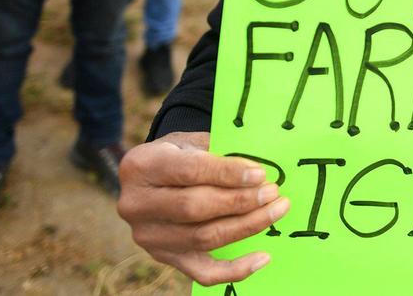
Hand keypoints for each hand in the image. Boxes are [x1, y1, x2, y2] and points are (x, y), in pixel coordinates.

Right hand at [118, 132, 289, 285]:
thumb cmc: (178, 154)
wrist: (149, 179)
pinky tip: (263, 257)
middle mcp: (137, 205)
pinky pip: (203, 272)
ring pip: (203, 238)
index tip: (260, 174)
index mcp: (143, 166)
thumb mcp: (190, 140)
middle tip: (273, 192)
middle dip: (240, 202)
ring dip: (246, 226)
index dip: (227, 174)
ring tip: (275, 210)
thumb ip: (219, 150)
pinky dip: (235, 269)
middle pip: (195, 208)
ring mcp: (149, 236)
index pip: (189, 171)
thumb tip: (258, 170)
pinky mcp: (164, 257)